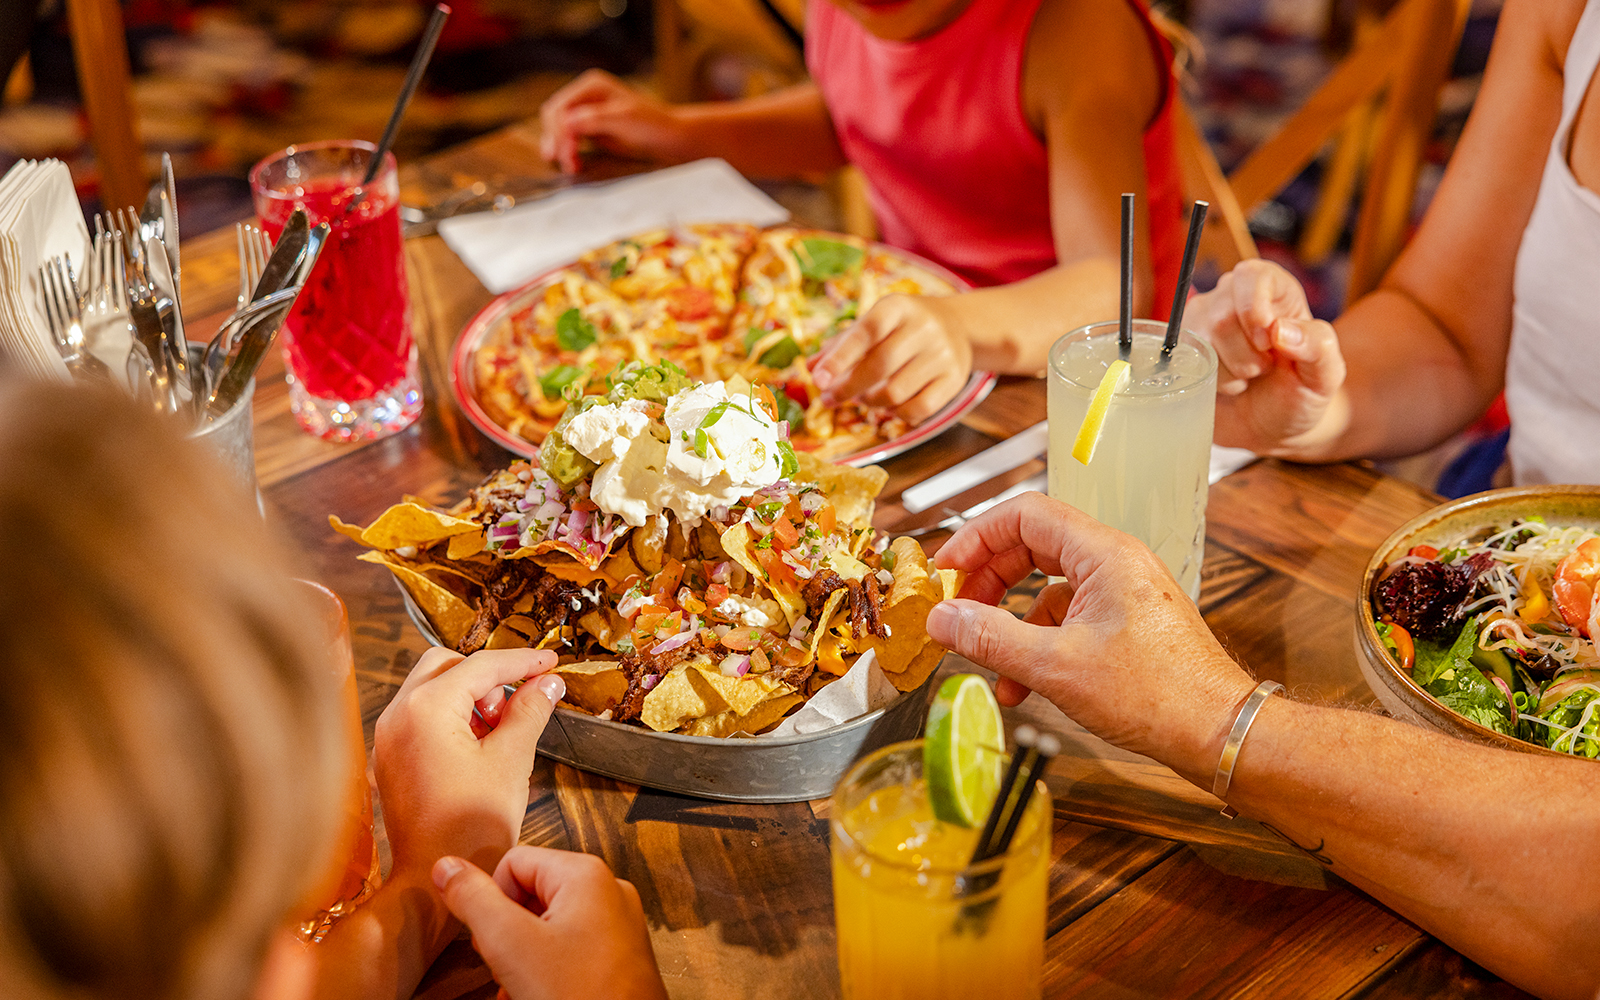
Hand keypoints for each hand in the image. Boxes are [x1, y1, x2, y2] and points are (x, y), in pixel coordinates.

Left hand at [375, 647, 564, 883]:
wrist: (432, 881)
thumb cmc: (469, 828)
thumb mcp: (512, 761)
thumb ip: (530, 712)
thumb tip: (547, 685)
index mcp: (426, 709)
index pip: (481, 665)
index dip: (522, 661)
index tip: (550, 663)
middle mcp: (398, 715)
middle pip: (447, 665)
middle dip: (488, 676)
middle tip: (519, 702)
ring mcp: (388, 737)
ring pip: (432, 689)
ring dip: (469, 696)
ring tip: (500, 731)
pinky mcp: (390, 757)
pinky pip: (421, 716)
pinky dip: (451, 717)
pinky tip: (478, 745)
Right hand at [433, 847, 666, 999]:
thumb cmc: (579, 996)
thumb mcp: (510, 944)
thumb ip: (474, 900)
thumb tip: (447, 867)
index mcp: (586, 875)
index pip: (513, 863)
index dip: (491, 901)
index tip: (491, 940)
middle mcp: (608, 892)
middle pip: (531, 894)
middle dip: (508, 934)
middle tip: (506, 967)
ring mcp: (617, 926)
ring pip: (548, 926)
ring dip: (524, 957)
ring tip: (521, 987)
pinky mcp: (618, 957)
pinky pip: (570, 950)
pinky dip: (548, 971)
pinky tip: (538, 994)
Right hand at [539, 70, 692, 172]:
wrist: (670, 137)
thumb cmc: (653, 124)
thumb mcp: (625, 119)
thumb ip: (595, 119)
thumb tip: (567, 122)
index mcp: (592, 85)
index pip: (561, 106)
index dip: (559, 130)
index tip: (566, 151)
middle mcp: (586, 95)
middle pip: (555, 117)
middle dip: (557, 140)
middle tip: (567, 163)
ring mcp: (586, 111)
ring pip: (559, 129)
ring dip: (560, 148)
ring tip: (571, 166)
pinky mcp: (590, 129)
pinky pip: (569, 139)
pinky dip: (568, 151)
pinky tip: (574, 164)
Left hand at [809, 294, 972, 423]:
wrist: (957, 325)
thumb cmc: (902, 326)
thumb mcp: (874, 323)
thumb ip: (841, 345)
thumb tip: (810, 368)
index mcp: (898, 307)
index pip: (867, 332)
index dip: (839, 358)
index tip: (818, 379)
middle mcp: (924, 328)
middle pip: (880, 367)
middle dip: (847, 389)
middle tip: (828, 399)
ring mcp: (943, 354)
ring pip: (896, 393)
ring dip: (870, 402)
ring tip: (861, 398)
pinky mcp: (954, 379)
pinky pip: (919, 409)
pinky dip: (895, 413)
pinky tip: (887, 406)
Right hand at [925, 492, 1255, 785]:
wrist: (1219, 731)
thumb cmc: (1158, 695)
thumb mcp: (1056, 666)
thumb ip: (991, 637)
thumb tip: (942, 618)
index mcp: (1103, 553)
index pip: (1024, 515)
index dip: (976, 537)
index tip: (947, 569)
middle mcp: (1116, 562)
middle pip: (1032, 546)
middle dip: (989, 580)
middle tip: (958, 609)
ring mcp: (1124, 592)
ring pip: (1048, 587)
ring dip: (1011, 621)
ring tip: (989, 660)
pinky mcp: (1128, 622)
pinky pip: (1069, 617)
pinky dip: (1039, 643)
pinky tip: (1026, 684)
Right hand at [1185, 259, 1346, 453]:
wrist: (1272, 428)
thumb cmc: (1300, 395)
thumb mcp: (1325, 375)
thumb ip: (1318, 346)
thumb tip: (1280, 330)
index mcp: (1276, 292)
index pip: (1252, 276)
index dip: (1254, 307)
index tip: (1267, 342)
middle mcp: (1236, 297)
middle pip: (1223, 314)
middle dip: (1246, 355)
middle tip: (1264, 368)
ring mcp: (1205, 321)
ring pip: (1201, 338)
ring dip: (1229, 371)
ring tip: (1247, 377)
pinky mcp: (1183, 346)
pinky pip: (1182, 358)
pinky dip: (1209, 380)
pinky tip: (1226, 384)